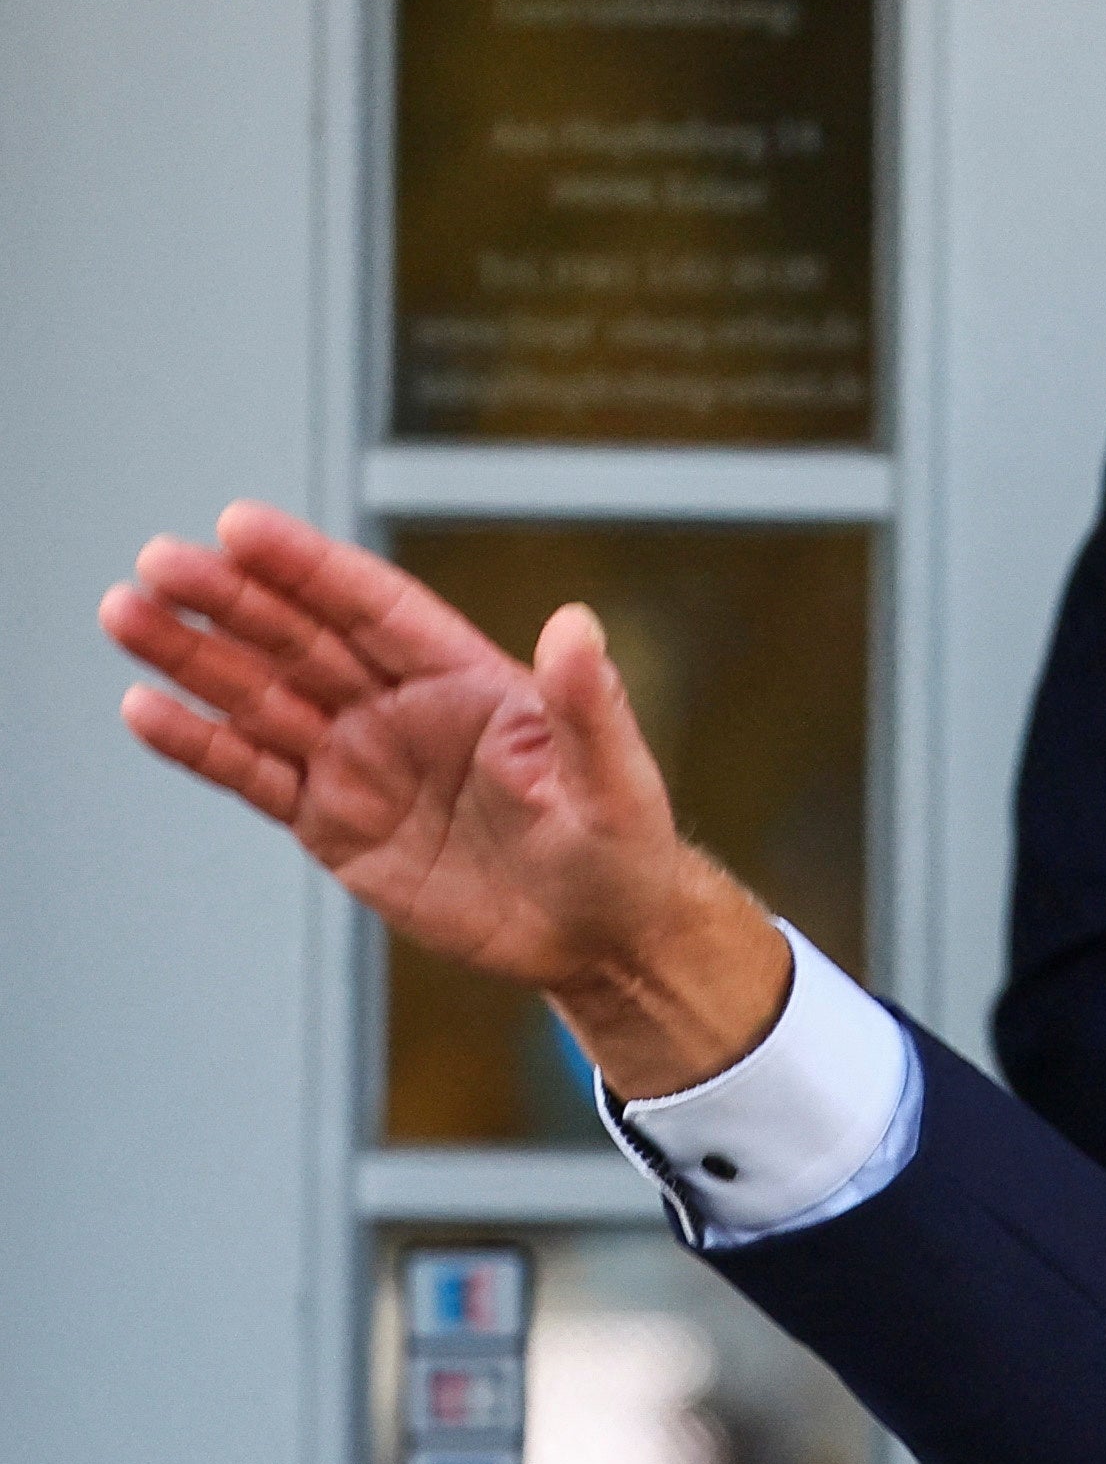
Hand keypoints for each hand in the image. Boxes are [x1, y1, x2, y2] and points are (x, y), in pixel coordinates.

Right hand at [103, 502, 788, 1090]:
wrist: (600, 936)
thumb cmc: (620, 849)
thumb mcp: (613, 776)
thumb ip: (588, 703)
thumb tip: (578, 624)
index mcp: (464, 679)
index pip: (372, 607)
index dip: (308, 567)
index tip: (239, 526)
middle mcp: (401, 709)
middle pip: (300, 640)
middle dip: (229, 601)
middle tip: (158, 564)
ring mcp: (361, 763)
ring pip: (262, 698)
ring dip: (194, 661)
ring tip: (126, 617)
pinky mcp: (335, 823)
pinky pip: (256, 777)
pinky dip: (201, 746)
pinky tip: (146, 710)